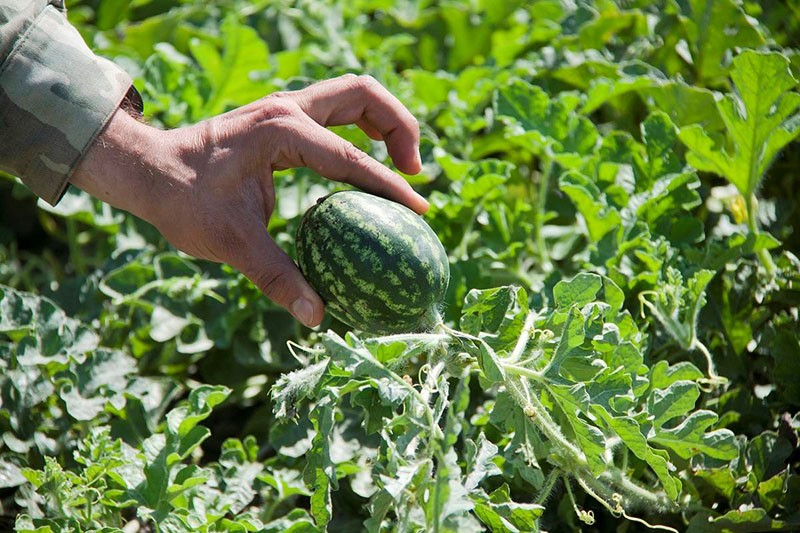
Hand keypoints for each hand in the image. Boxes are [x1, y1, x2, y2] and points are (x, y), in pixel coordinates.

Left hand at [71, 74, 426, 326]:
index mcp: (281, 132)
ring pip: (353, 95)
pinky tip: (363, 168)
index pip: (351, 158)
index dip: (389, 186)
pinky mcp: (281, 117)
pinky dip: (361, 132)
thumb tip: (317, 316)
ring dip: (384, 123)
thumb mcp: (230, 242)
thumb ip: (277, 276)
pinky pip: (336, 114)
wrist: (146, 169)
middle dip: (400, 128)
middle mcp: (288, 108)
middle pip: (365, 94)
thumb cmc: (182, 201)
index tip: (418, 212)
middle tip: (415, 173)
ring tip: (403, 166)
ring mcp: (285, 107)